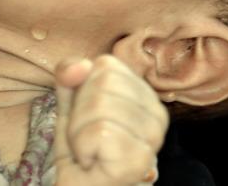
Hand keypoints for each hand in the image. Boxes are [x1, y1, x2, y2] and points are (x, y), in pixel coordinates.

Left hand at [54, 56, 168, 185]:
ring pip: (99, 107)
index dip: (83, 89)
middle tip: (88, 138)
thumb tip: (80, 65)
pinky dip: (83, 148)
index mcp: (145, 95)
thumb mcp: (70, 102)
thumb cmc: (80, 147)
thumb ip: (70, 74)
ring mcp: (153, 138)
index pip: (106, 65)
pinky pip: (99, 132)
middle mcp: (157, 114)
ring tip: (91, 150)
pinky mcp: (140, 159)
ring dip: (79, 132)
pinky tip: (93, 161)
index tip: (89, 117)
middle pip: (103, 84)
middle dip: (80, 112)